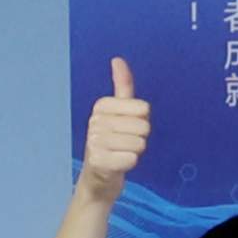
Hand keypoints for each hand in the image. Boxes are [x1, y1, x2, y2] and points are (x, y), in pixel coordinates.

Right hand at [81, 58, 152, 192]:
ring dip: (135, 152)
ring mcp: (94, 142)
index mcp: (101, 106)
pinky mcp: (98, 161)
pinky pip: (132, 159)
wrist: (98, 178)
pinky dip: (129, 164)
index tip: (126, 127)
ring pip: (139, 143)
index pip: (143, 108)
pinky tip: (118, 165)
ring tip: (120, 154)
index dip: (142, 120)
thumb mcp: (118, 112)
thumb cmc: (113, 142)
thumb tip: (117, 59)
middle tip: (124, 144)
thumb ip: (122, 86)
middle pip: (144, 126)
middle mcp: (95, 121)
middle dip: (139, 138)